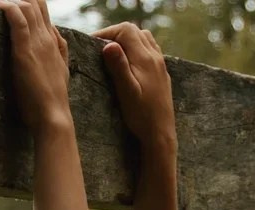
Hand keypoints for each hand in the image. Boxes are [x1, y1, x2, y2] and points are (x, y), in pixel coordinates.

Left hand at [0, 0, 71, 132]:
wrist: (53, 116)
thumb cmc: (51, 100)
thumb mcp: (61, 70)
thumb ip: (59, 50)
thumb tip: (54, 33)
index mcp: (54, 42)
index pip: (42, 10)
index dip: (28, 1)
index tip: (10, 3)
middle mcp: (47, 37)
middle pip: (34, 2)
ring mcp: (38, 42)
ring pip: (26, 6)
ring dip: (7, 1)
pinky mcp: (25, 50)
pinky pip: (17, 19)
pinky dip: (6, 7)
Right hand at [94, 23, 175, 151]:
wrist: (161, 133)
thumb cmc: (141, 116)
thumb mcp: (126, 92)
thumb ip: (119, 66)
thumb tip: (108, 45)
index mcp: (144, 59)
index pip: (126, 31)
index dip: (107, 32)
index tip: (92, 43)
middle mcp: (155, 57)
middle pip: (135, 31)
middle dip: (116, 34)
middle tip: (100, 47)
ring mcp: (160, 65)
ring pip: (144, 38)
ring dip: (128, 40)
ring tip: (114, 52)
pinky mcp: (162, 74)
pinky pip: (151, 50)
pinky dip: (138, 48)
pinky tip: (130, 62)